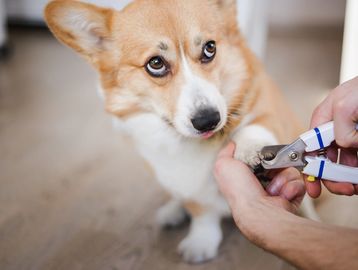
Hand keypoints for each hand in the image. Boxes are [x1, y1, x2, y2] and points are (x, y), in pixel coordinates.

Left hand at [214, 142, 304, 240]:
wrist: (259, 212)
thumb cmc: (239, 190)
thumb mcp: (224, 165)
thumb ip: (226, 153)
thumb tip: (232, 145)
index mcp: (246, 176)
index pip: (260, 158)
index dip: (263, 155)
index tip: (261, 156)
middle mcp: (262, 183)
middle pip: (277, 161)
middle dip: (275, 165)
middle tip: (268, 171)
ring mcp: (278, 190)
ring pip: (290, 170)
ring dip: (283, 178)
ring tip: (273, 189)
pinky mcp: (291, 197)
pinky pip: (299, 183)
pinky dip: (292, 187)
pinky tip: (282, 195)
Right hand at [305, 77, 357, 197]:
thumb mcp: (344, 105)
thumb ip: (337, 129)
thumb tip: (344, 144)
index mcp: (323, 121)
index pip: (309, 148)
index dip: (310, 168)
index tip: (314, 184)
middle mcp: (336, 131)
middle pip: (327, 161)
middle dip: (332, 178)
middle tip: (344, 188)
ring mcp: (352, 137)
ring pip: (345, 165)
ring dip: (348, 178)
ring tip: (355, 185)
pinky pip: (357, 162)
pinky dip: (356, 173)